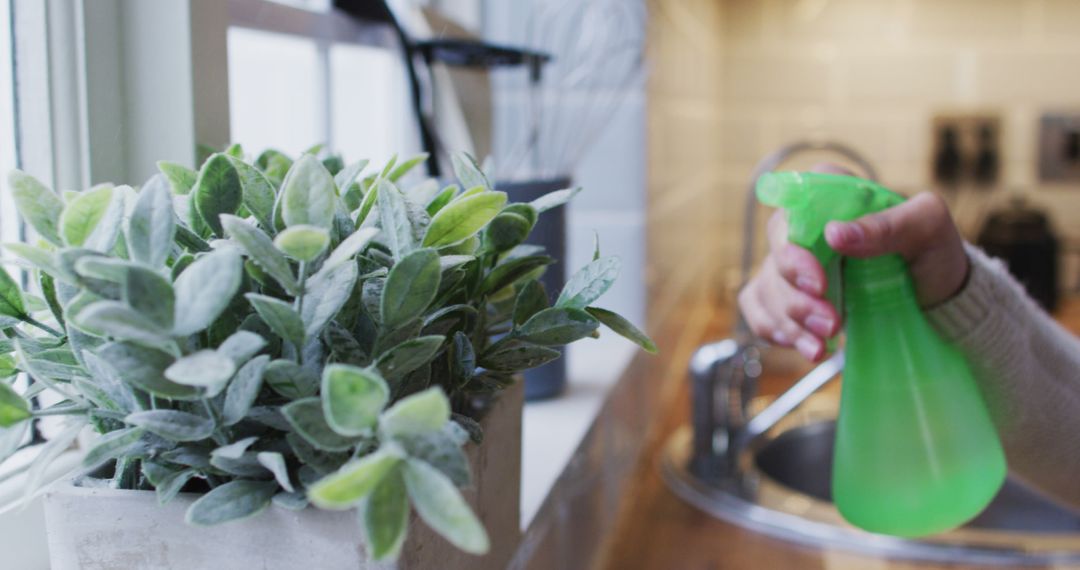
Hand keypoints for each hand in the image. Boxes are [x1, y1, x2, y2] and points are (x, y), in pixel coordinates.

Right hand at [738, 164, 968, 360]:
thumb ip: (887, 225)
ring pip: (767, 289)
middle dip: (797, 298)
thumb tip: (835, 233)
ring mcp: (791, 262)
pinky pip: (759, 310)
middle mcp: (804, 225)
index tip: (818, 282)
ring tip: (824, 346)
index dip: (795, 248)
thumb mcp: (928, 228)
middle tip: (832, 323)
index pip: (793, 210)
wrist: (935, 296)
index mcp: (833, 194)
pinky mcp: (786, 293)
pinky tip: (808, 347)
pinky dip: (777, 332)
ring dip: (791, 323)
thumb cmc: (933, 252)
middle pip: (776, 257)